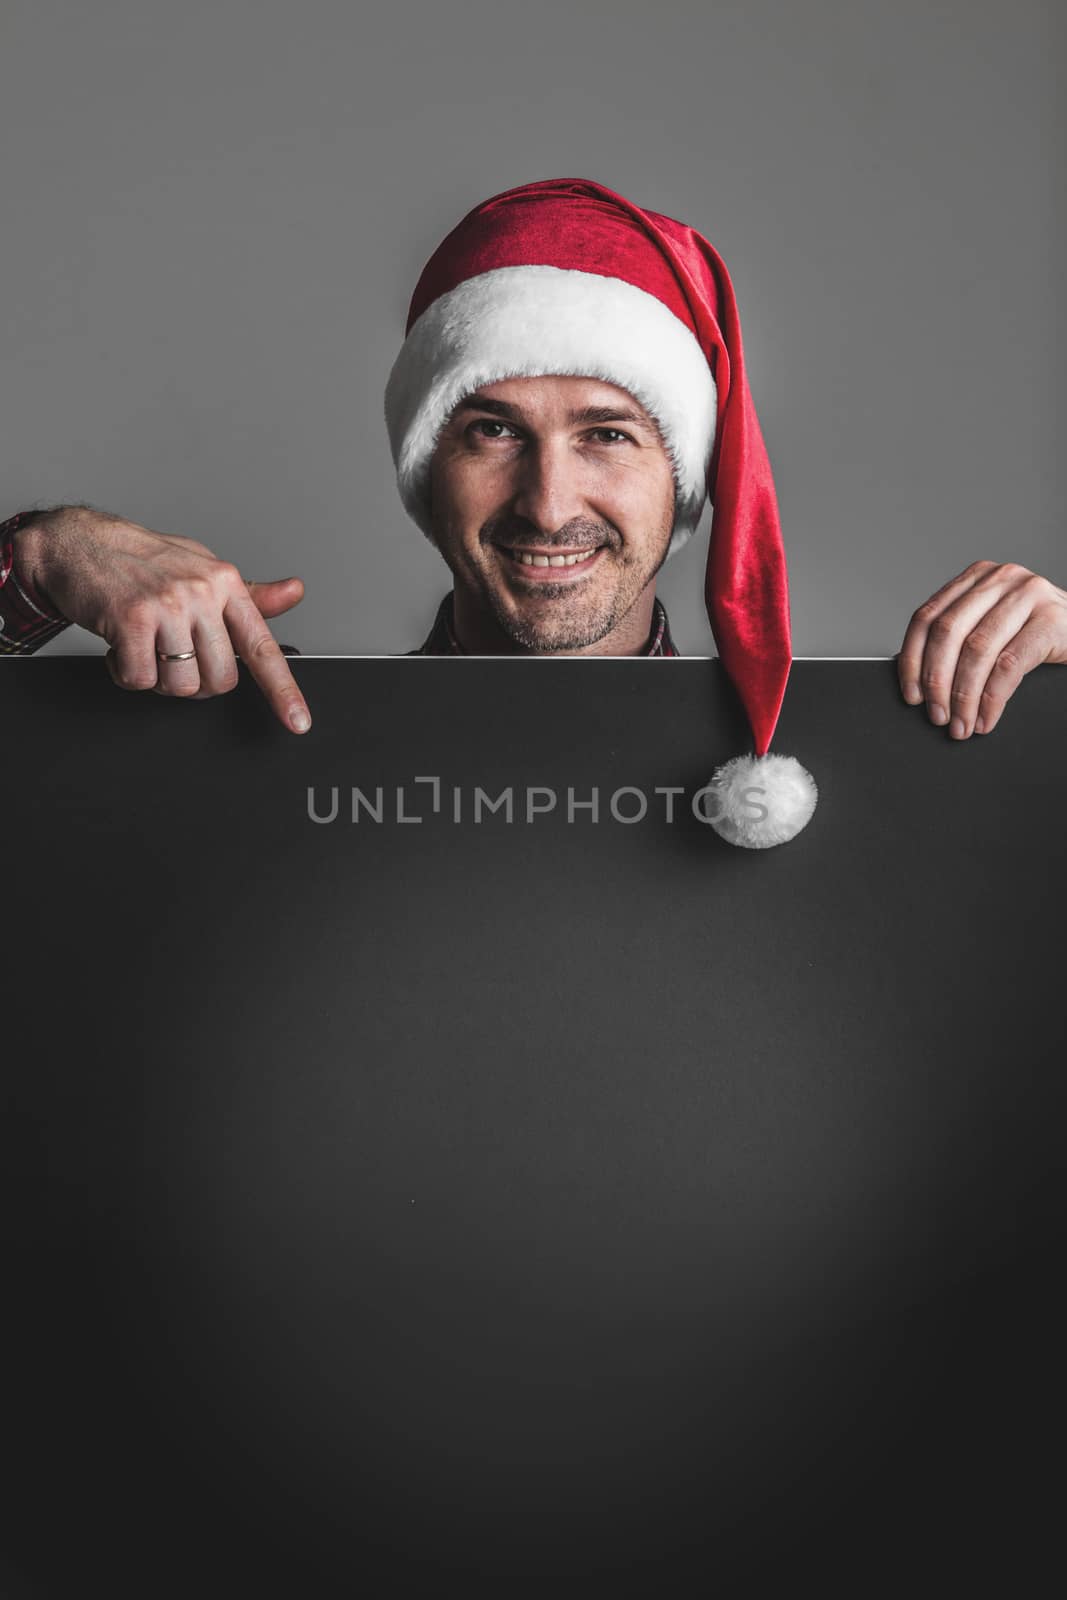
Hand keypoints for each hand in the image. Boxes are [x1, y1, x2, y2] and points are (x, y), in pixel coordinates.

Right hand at [13, 506, 311, 734]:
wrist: (79, 542)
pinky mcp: (131, 620)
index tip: (298, 722)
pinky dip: (126, 674)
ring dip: (159, 680)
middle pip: (220, 681)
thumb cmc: (145, 561)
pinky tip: (121, 647)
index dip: (283, 691)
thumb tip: (294, 592)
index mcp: (225, 584)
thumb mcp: (203, 569)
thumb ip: (249, 595)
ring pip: (181, 686)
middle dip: (196, 684)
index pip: (261, 647)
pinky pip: (140, 680)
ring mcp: (167, 606)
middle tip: (173, 659)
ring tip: (145, 648)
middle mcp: (201, 593)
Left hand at [896, 560, 1066, 737]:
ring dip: (964, 696)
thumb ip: (962, 638)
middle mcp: (1000, 578)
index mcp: (976, 578)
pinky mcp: (1051, 619)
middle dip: (937, 682)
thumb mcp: (993, 626)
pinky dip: (992, 699)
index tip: (911, 695)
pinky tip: (986, 718)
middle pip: (948, 633)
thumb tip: (920, 683)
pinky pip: (1010, 665)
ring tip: (961, 724)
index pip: (927, 617)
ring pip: (978, 650)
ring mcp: (1028, 595)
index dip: (912, 660)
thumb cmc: (1036, 634)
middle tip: (937, 715)